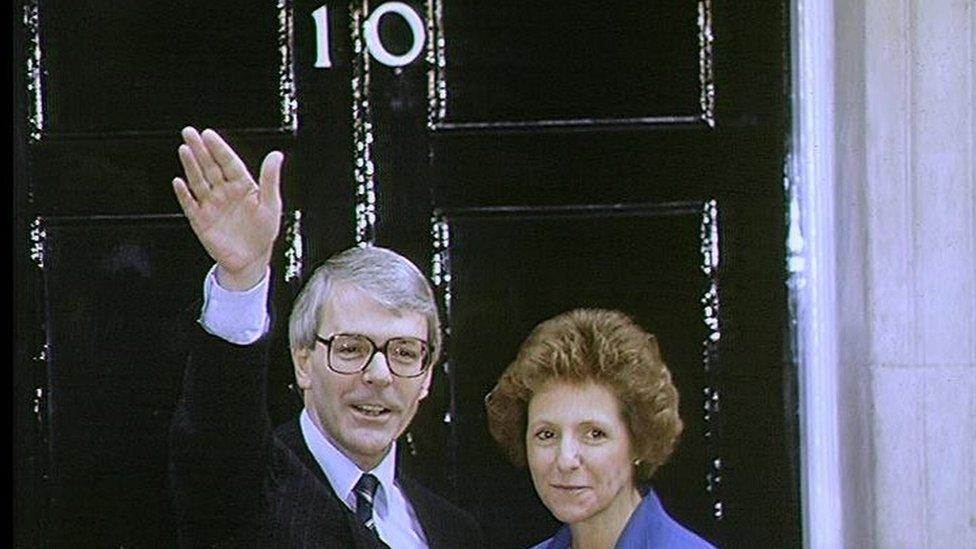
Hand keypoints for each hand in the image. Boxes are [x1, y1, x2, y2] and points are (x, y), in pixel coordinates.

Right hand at [172, 127, 283, 290]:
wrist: (251, 260)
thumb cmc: (263, 233)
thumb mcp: (271, 204)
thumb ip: (270, 179)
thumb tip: (276, 155)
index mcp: (242, 186)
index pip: (229, 162)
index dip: (219, 148)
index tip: (209, 135)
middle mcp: (224, 192)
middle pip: (210, 167)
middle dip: (200, 149)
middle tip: (190, 133)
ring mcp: (211, 205)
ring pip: (198, 181)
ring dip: (191, 166)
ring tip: (184, 150)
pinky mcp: (201, 220)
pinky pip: (190, 204)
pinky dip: (184, 194)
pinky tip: (179, 182)